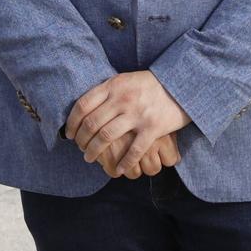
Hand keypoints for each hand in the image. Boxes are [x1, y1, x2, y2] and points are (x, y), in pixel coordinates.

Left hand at [66, 71, 189, 171]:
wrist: (181, 85)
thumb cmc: (150, 84)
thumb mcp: (125, 80)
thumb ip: (106, 91)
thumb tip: (84, 107)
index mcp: (113, 86)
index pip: (83, 105)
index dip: (72, 122)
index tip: (69, 133)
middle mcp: (122, 99)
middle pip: (92, 124)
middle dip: (81, 140)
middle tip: (80, 148)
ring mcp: (137, 114)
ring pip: (106, 137)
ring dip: (94, 151)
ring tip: (90, 158)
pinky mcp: (152, 128)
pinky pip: (133, 150)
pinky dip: (123, 162)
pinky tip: (118, 170)